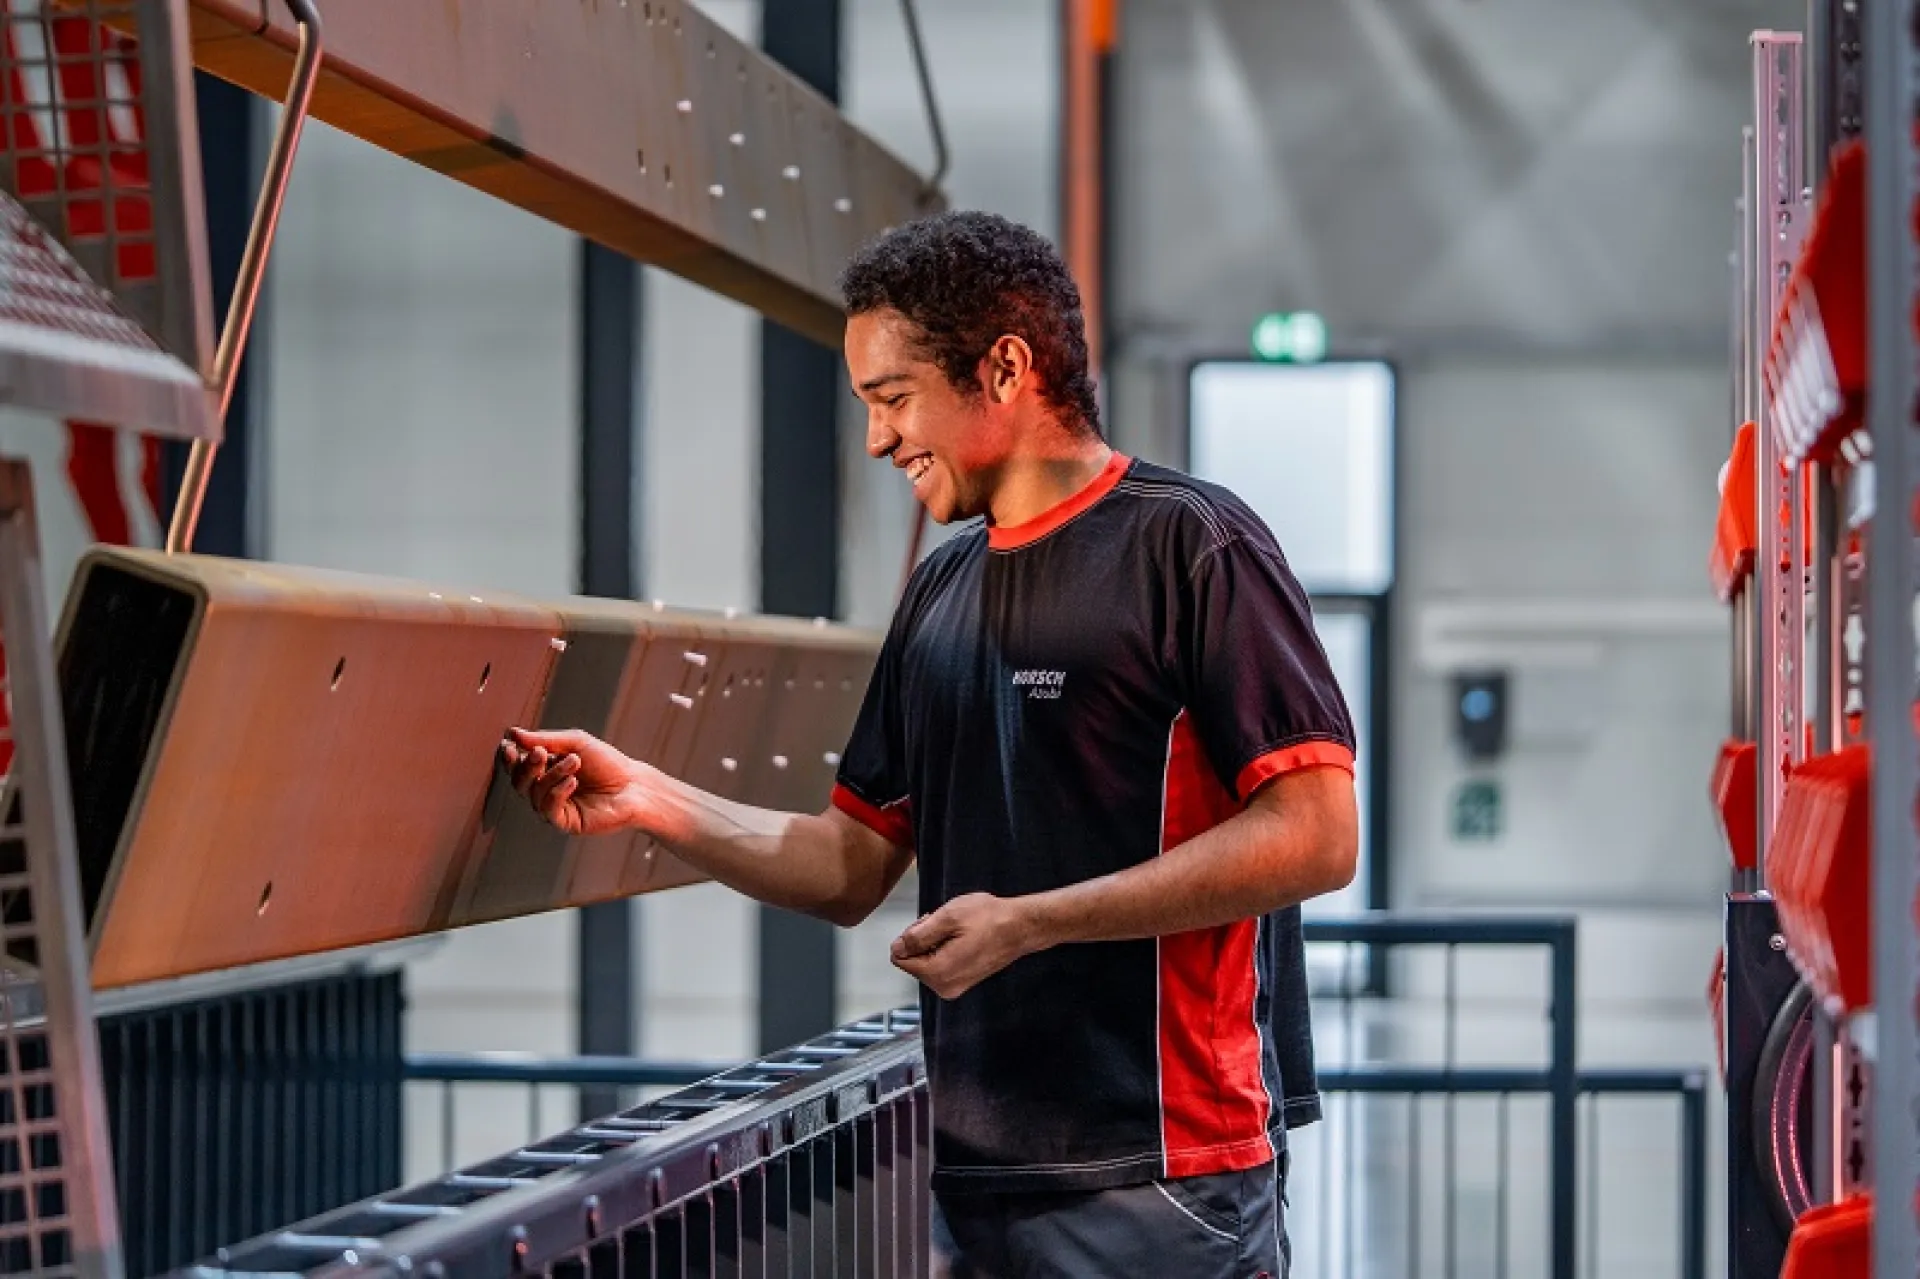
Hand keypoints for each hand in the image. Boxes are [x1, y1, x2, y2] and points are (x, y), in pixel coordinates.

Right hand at [500, 728, 646, 836]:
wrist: (634, 786)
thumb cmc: (607, 763)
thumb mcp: (576, 743)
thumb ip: (545, 739)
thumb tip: (512, 733)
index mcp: (545, 771)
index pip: (518, 766)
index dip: (510, 758)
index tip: (509, 745)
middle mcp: (546, 791)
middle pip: (520, 782)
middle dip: (527, 766)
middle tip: (542, 753)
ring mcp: (554, 809)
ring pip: (534, 795)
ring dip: (551, 775)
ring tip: (574, 762)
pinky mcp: (565, 823)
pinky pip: (548, 810)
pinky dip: (557, 793)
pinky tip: (572, 781)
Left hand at [891, 893, 1044, 999]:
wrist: (1020, 927)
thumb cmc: (990, 919)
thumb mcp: (947, 917)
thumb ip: (917, 935)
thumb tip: (897, 948)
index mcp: (938, 973)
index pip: (900, 958)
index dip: (910, 936)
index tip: (930, 923)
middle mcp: (944, 986)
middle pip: (912, 961)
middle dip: (922, 939)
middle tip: (945, 923)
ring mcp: (954, 986)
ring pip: (926, 962)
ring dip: (934, 942)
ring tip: (956, 930)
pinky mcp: (962, 982)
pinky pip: (940, 965)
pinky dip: (944, 949)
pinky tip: (962, 937)